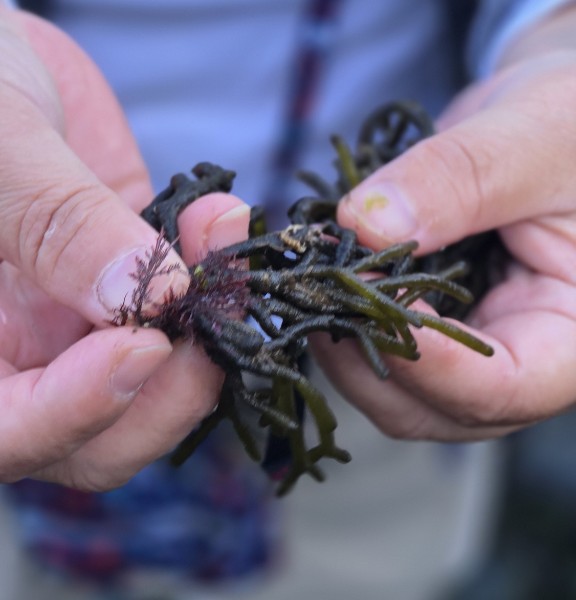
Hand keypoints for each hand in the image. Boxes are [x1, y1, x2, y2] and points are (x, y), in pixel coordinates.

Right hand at [0, 9, 249, 489]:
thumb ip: (53, 223)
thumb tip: (141, 296)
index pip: (12, 431)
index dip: (80, 411)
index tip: (142, 348)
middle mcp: (23, 355)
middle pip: (106, 434)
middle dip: (173, 385)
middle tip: (209, 309)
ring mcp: (85, 327)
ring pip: (164, 380)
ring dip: (210, 325)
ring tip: (221, 238)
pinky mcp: (136, 289)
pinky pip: (189, 310)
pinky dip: (216, 276)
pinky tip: (219, 218)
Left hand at [313, 48, 575, 441]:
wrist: (551, 127)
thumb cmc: (572, 128)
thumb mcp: (534, 137)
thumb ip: (458, 179)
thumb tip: (365, 224)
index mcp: (573, 335)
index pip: (503, 389)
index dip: (427, 362)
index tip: (367, 298)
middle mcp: (521, 358)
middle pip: (433, 407)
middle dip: (367, 355)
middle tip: (322, 288)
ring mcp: (469, 347)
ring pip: (395, 390)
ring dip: (345, 344)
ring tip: (315, 280)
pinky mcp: (432, 326)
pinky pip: (380, 350)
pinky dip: (345, 323)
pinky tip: (324, 279)